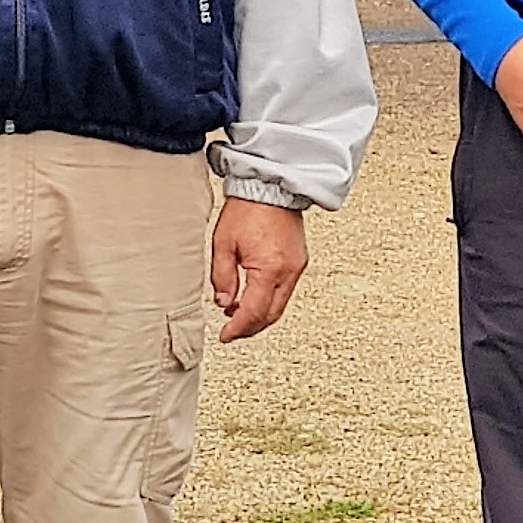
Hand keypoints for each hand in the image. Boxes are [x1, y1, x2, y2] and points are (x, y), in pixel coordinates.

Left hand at [210, 198, 306, 340]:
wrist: (270, 187)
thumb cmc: (247, 209)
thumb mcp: (223, 244)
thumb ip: (222, 278)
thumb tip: (224, 302)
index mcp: (269, 269)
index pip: (253, 312)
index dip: (238, 328)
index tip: (225, 335)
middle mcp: (288, 271)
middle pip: (271, 315)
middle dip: (250, 327)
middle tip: (231, 330)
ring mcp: (297, 267)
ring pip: (280, 306)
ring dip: (259, 315)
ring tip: (238, 314)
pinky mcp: (299, 261)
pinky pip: (285, 291)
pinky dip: (269, 300)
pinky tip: (253, 297)